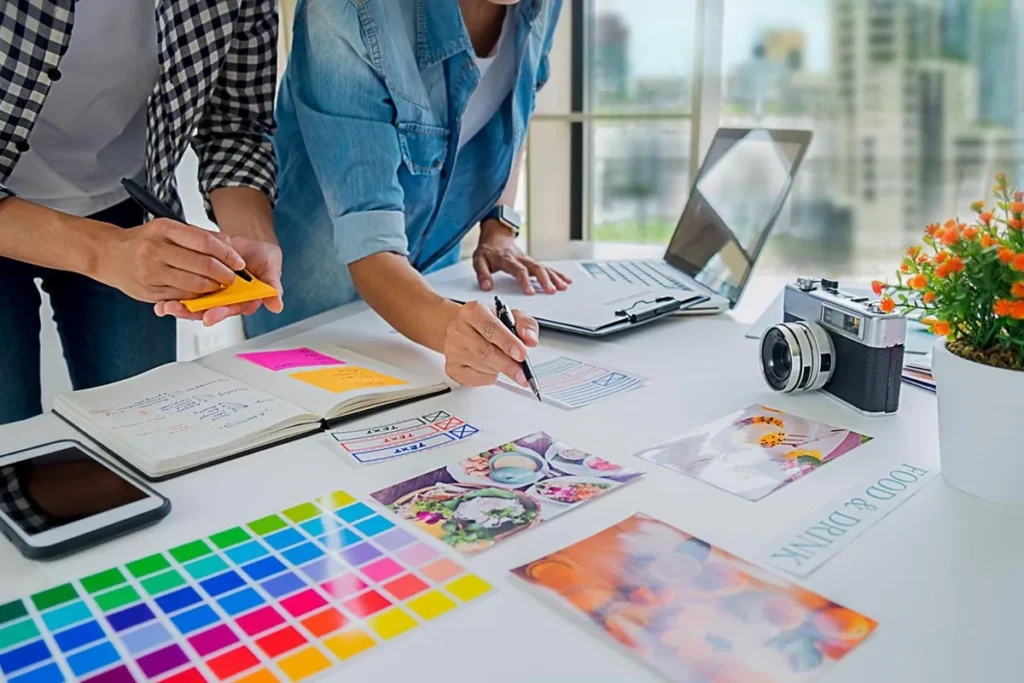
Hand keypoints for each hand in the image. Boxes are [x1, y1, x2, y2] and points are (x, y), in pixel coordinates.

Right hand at [98, 218, 243, 301]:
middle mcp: (156, 250)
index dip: (228, 254)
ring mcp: (152, 272)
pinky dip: (197, 296)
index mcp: (164, 229)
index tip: (239, 262)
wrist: (108, 254)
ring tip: (219, 285)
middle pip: (204, 265)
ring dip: (213, 288)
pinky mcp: (150, 291)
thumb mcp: (168, 229)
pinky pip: (183, 297)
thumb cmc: (143, 240)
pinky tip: (201, 292)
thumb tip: (228, 244)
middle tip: (233, 278)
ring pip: (195, 285)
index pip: (206, 242)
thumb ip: (197, 236)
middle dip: (225, 274)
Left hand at [155, 234, 283, 325]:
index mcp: (242, 300)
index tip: (209, 316)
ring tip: (164, 306)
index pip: (229, 309)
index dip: (219, 313)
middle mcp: (225, 299)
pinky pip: (185, 289)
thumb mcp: (271, 269)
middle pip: (207, 310)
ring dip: (178, 306)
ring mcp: (211, 291)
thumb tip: (277, 305)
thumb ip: (272, 287)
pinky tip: (161, 299)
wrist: (250, 242)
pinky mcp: (200, 280)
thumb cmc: (262, 258)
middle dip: (190, 312)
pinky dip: (172, 294)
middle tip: (175, 309)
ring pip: (193, 303)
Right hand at [442, 300, 539, 386]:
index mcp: (473, 312)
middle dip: (508, 365)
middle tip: (523, 374)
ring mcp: (453, 350)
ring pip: (483, 367)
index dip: (508, 343)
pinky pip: (477, 378)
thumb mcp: (510, 316)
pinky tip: (491, 367)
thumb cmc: (487, 322)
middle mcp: (459, 329)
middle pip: (486, 352)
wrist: (461, 328)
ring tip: (506, 362)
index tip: (522, 354)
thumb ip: (525, 324)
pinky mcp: (452, 367)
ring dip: (500, 369)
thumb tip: (530, 339)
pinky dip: (490, 377)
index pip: (491, 328)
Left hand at [473, 220, 570, 294]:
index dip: (525, 281)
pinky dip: (557, 274)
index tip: (530, 292)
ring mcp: (528, 260)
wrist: (496, 235)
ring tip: (563, 287)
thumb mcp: (478, 260)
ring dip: (554, 277)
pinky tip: (565, 280)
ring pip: (544, 267)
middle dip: (545, 280)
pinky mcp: (532, 262)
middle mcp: (521, 259)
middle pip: (536, 268)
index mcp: (508, 260)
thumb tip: (486, 287)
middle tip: (552, 291)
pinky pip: (547, 267)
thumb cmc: (488, 250)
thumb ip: (482, 274)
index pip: (519, 270)